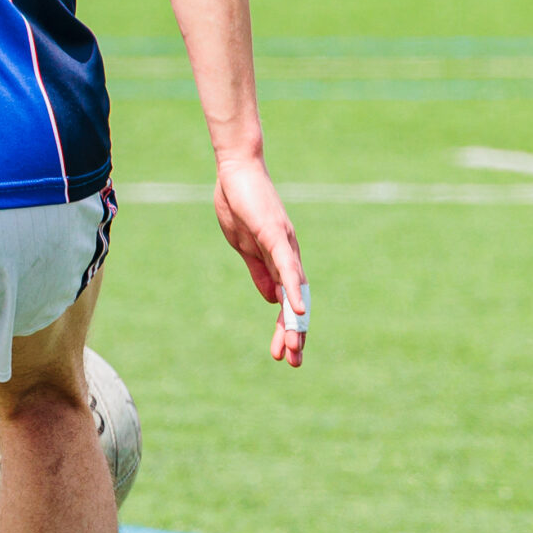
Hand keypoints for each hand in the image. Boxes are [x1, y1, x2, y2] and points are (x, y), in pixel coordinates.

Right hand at [211, 158, 305, 366]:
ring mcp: (284, 245)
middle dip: (294, 334)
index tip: (281, 354)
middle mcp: (288, 255)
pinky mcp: (276, 235)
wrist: (236, 169)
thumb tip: (271, 300)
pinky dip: (293, 291)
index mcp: (278, 259)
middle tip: (293, 363)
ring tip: (295, 347)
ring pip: (295, 291)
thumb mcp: (245, 246)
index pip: (286, 300)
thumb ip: (260, 272)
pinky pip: (287, 268)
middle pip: (296, 301)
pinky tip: (295, 311)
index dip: (285, 328)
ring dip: (295, 321)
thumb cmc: (238, 203)